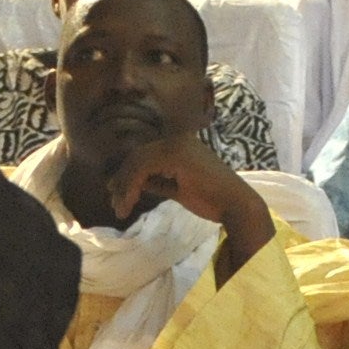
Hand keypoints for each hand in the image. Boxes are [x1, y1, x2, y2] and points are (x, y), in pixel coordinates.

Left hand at [108, 134, 277, 277]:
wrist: (234, 204)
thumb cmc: (212, 199)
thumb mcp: (177, 189)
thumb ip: (158, 182)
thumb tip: (136, 183)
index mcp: (179, 145)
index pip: (144, 155)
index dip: (127, 175)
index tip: (116, 195)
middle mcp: (176, 140)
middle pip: (137, 157)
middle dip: (122, 182)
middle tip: (115, 204)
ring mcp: (176, 145)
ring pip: (137, 162)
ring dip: (125, 187)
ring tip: (120, 209)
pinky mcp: (175, 155)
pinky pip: (143, 168)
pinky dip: (132, 186)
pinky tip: (130, 203)